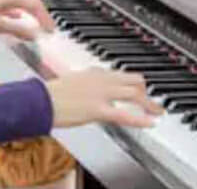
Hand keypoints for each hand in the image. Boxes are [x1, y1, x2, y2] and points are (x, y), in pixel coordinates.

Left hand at [0, 0, 54, 39]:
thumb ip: (16, 30)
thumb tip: (34, 35)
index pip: (34, 4)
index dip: (45, 17)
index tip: (50, 30)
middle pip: (31, 1)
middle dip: (42, 14)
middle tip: (49, 27)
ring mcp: (0, 0)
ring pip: (22, 3)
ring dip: (32, 13)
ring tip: (38, 24)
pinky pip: (12, 7)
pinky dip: (21, 14)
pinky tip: (18, 18)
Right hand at [45, 68, 163, 128]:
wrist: (39, 100)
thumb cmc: (48, 94)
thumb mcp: (70, 82)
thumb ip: (83, 83)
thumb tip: (85, 88)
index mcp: (94, 73)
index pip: (119, 73)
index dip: (132, 82)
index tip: (138, 86)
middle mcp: (101, 80)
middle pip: (133, 81)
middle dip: (145, 90)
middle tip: (151, 100)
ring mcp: (101, 94)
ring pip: (134, 95)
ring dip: (148, 103)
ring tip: (157, 111)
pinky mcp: (98, 110)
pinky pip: (125, 114)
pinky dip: (140, 119)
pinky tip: (150, 122)